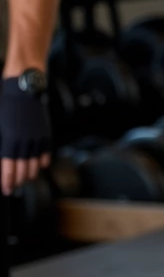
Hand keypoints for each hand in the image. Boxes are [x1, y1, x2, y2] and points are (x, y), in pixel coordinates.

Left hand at [0, 76, 50, 194]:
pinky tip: (38, 166)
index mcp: (9, 141)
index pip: (8, 169)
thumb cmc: (6, 104)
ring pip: (35, 166)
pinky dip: (42, 163)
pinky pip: (46, 154)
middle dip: (18, 182)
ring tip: (25, 178)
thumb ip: (2, 145)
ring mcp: (37, 139)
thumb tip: (2, 156)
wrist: (23, 88)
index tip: (6, 189)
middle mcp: (25, 143)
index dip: (7, 181)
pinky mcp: (45, 133)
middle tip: (14, 187)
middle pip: (23, 171)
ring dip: (30, 174)